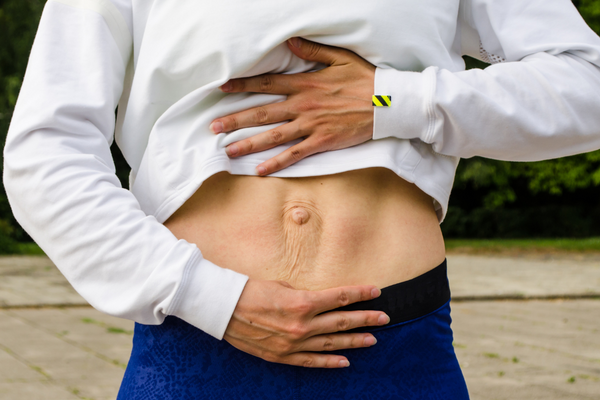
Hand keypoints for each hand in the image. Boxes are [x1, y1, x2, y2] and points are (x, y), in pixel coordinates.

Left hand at [210, 37, 375, 175]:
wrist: (387, 104)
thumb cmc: (365, 80)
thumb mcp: (340, 58)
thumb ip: (312, 51)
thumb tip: (289, 42)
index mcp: (305, 84)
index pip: (266, 84)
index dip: (242, 86)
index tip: (222, 89)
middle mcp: (302, 105)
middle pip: (262, 113)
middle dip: (235, 120)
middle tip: (213, 128)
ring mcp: (311, 125)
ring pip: (273, 136)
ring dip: (248, 143)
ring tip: (228, 150)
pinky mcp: (322, 142)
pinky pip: (294, 154)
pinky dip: (276, 163)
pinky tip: (260, 170)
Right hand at [223, 279, 389, 367]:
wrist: (223, 309)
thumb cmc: (250, 290)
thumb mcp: (281, 286)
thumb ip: (303, 296)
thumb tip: (318, 302)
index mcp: (302, 303)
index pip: (340, 297)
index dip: (360, 294)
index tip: (376, 291)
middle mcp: (302, 325)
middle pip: (342, 321)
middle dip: (366, 318)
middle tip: (385, 317)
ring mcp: (294, 343)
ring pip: (332, 343)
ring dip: (354, 340)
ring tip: (373, 339)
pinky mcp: (283, 356)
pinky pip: (312, 361)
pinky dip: (330, 362)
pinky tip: (346, 361)